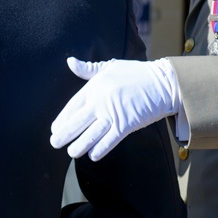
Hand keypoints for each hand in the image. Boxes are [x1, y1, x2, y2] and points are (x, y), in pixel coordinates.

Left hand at [50, 57, 180, 161]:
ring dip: (79, 146)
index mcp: (94, 87)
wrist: (163, 83)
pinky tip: (92, 155)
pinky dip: (100, 149)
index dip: (62, 118)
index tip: (54, 128)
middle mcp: (100, 102)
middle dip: (64, 134)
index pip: (72, 106)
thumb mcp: (110, 66)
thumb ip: (88, 68)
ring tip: (71, 152)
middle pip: (77, 122)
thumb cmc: (136, 74)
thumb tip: (70, 62)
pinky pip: (109, 141)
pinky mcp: (126, 125)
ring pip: (90, 135)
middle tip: (54, 143)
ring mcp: (113, 114)